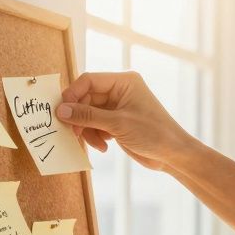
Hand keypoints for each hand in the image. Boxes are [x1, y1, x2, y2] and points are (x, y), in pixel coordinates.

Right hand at [58, 72, 196, 171]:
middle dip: (79, 117)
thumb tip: (61, 110)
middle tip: (73, 133)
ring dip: (87, 130)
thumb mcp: (117, 124)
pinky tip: (104, 147)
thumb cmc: (153, 133)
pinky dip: (95, 136)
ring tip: (96, 144)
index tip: (61, 111)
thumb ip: (87, 116)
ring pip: (89, 114)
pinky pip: (96, 125)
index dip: (73, 94)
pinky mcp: (117, 122)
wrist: (173, 154)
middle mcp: (120, 91)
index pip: (89, 80)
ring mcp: (118, 107)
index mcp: (123, 81)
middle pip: (86, 98)